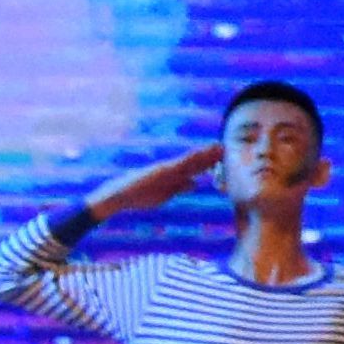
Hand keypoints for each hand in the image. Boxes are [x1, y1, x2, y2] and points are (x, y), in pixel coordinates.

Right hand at [87, 141, 227, 223]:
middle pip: (193, 162)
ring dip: (203, 154)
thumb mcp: (165, 194)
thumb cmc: (139, 196)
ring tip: (217, 146)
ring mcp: (165, 170)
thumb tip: (194, 183)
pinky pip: (177, 165)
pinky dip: (189, 159)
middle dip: (209, 156)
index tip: (221, 156)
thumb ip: (179, 188)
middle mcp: (169, 169)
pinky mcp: (158, 173)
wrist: (118, 196)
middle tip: (225, 146)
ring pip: (188, 161)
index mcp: (171, 175)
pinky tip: (199, 154)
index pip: (193, 167)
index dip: (207, 161)